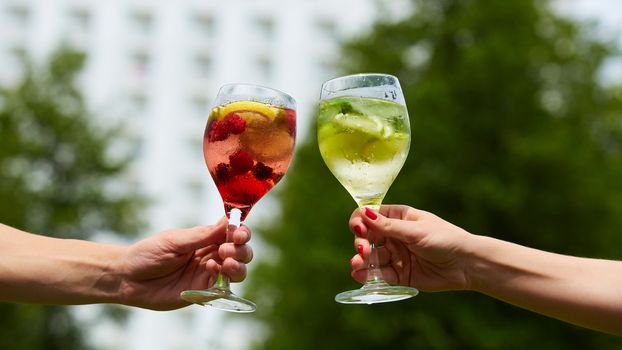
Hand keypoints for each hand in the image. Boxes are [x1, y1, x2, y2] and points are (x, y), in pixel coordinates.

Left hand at [117, 218, 252, 309]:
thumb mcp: (175, 240)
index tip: (238, 233)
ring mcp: (208, 275)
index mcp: (205, 239)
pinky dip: (223, 278)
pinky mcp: (202, 293)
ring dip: (238, 265)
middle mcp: (210, 255)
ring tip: (225, 261)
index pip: (233, 233)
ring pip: (238, 271)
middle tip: (226, 250)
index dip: (241, 232)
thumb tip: (227, 221)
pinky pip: (223, 288)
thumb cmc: (147, 254)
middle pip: (241, 252)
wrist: (127, 278)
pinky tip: (211, 269)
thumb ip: (202, 235)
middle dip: (241, 250)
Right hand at [348, 205, 472, 291]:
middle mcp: (394, 236)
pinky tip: (359, 275)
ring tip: (356, 265)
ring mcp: (396, 256)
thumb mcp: (415, 231)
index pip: (370, 216)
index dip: (360, 221)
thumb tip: (364, 213)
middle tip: (363, 250)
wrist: (466, 265)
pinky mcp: (399, 275)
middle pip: (367, 237)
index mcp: (398, 218)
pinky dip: (368, 275)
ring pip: (371, 257)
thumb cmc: (445, 239)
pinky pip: (379, 275)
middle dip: (361, 243)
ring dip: (360, 260)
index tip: (358, 229)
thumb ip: (388, 226)